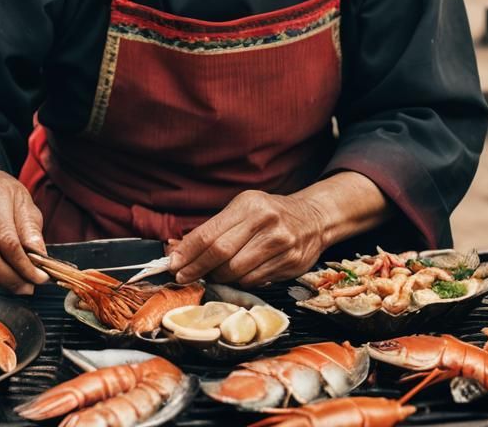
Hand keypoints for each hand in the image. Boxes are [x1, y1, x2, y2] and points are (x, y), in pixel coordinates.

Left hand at [167, 190, 328, 286]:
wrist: (314, 218)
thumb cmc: (270, 214)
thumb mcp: (243, 209)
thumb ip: (214, 228)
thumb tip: (178, 249)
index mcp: (249, 204)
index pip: (210, 232)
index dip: (188, 252)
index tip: (173, 264)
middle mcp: (266, 222)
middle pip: (221, 253)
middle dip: (197, 268)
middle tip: (183, 277)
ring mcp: (281, 243)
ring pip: (236, 271)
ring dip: (218, 278)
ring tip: (211, 275)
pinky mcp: (290, 263)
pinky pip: (254, 281)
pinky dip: (239, 282)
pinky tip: (235, 277)